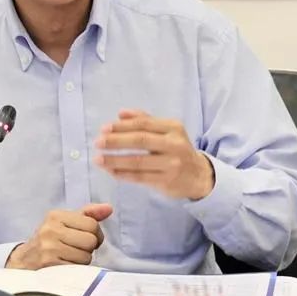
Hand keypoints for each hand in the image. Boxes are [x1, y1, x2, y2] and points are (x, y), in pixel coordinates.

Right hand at [5, 203, 112, 269]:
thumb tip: (109, 208)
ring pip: (85, 257)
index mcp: (56, 215)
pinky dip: (75, 270)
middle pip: (90, 241)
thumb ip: (88, 214)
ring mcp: (49, 248)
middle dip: (88, 248)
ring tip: (69, 257)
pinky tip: (65, 265)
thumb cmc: (49, 240)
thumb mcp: (65, 222)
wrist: (23, 262)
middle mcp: (51, 230)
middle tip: (78, 249)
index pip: (92, 225)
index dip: (96, 234)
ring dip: (82, 261)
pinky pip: (76, 269)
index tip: (87, 239)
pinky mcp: (49, 265)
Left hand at [94, 109, 214, 199]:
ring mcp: (171, 164)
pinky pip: (139, 177)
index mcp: (173, 127)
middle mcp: (174, 145)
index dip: (122, 126)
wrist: (198, 175)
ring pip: (138, 161)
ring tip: (98, 159)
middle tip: (98, 142)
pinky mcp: (166, 182)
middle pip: (140, 141)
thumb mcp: (168, 130)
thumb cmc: (177, 149)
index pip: (143, 124)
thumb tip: (120, 113)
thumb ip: (145, 120)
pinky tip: (110, 171)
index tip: (104, 128)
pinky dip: (122, 174)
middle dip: (116, 141)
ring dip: (114, 160)